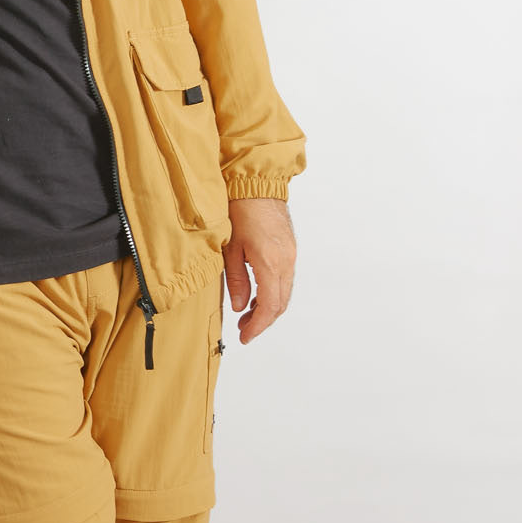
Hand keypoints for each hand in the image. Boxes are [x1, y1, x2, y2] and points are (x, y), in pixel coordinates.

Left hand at [222, 197, 295, 343]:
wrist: (257, 186)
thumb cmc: (239, 212)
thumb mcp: (230, 249)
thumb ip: (237, 280)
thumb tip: (240, 307)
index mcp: (270, 263)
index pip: (269, 306)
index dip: (257, 326)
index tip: (244, 337)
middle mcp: (286, 261)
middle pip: (280, 303)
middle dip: (263, 321)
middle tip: (244, 330)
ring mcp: (291, 256)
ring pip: (284, 293)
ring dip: (268, 308)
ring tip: (247, 315)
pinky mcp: (290, 250)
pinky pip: (285, 280)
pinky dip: (273, 293)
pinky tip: (256, 295)